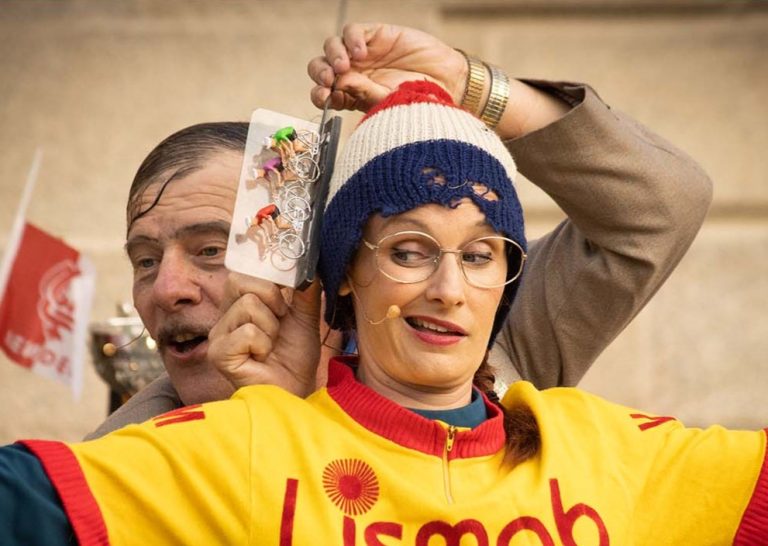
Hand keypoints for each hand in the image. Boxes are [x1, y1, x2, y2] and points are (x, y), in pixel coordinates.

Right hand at [207, 273, 321, 396]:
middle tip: (281, 321)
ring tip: (271, 345)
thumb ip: (306, 290)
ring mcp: (218, 335)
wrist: (296, 390)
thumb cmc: (295, 357)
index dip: (270, 278)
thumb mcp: (306, 317)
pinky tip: (262, 358)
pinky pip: (247, 331)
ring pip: (247, 305)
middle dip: (272, 299)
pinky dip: (264, 344)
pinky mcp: (219, 354)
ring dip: (271, 327)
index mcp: (240, 304)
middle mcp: (224, 317)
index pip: (244, 272)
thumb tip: (308, 266)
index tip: (288, 293)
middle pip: (240, 281)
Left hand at [307, 22, 568, 137]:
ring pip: (333, 47)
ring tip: (345, 65)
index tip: (325, 97)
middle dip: (321, 73)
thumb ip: (364, 96)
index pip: (325, 93)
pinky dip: (351, 39)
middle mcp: (354, 74)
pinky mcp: (377, 36)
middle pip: (322, 68)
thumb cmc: (420, 105)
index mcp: (352, 96)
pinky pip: (353, 31)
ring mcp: (364, 54)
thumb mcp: (390, 107)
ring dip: (333, 55)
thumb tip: (338, 85)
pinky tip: (361, 52)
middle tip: (330, 80)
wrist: (450, 87)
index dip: (320, 93)